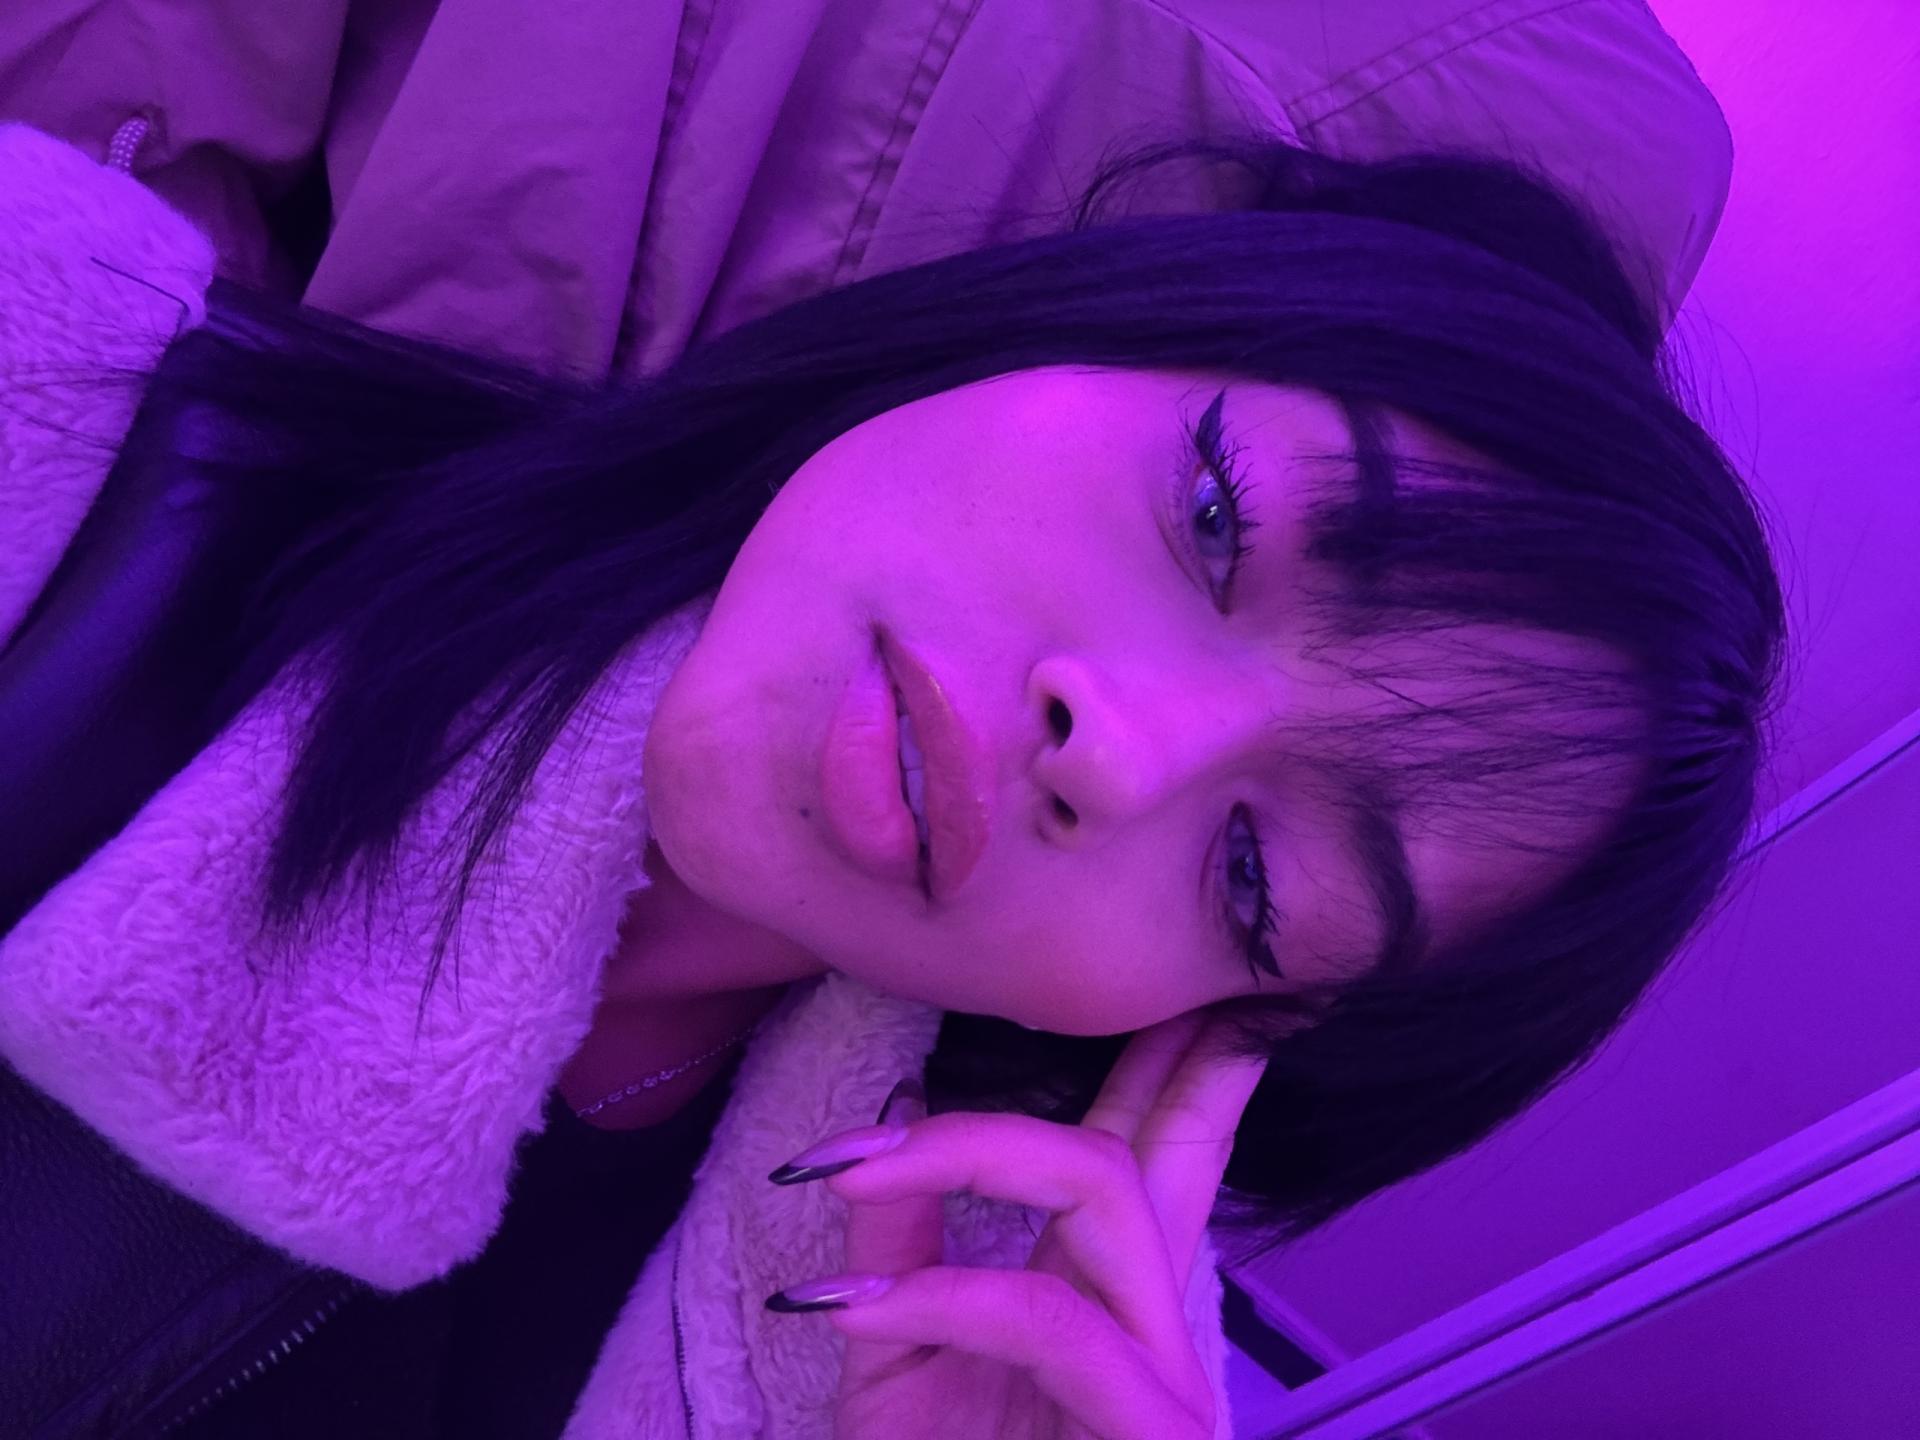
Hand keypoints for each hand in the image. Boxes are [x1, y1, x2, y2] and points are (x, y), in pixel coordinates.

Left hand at [773, 1011, 1267, 1438]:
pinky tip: (851, 1303)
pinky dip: (945, 1291)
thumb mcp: (896, 1365)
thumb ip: (904, 1241)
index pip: (1153, 1157)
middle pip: (1162, 1151)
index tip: (1189, 979)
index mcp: (1104, 1303)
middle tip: (1081, 981)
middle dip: (1146, 1050)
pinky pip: (1051, 1321)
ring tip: (850, 1163)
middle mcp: (1149, 1330)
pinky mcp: (1148, 1436)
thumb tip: (903, 1110)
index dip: (1177, 1064)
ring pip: (1107, 1193)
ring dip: (971, 1149)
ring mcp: (1160, 1388)